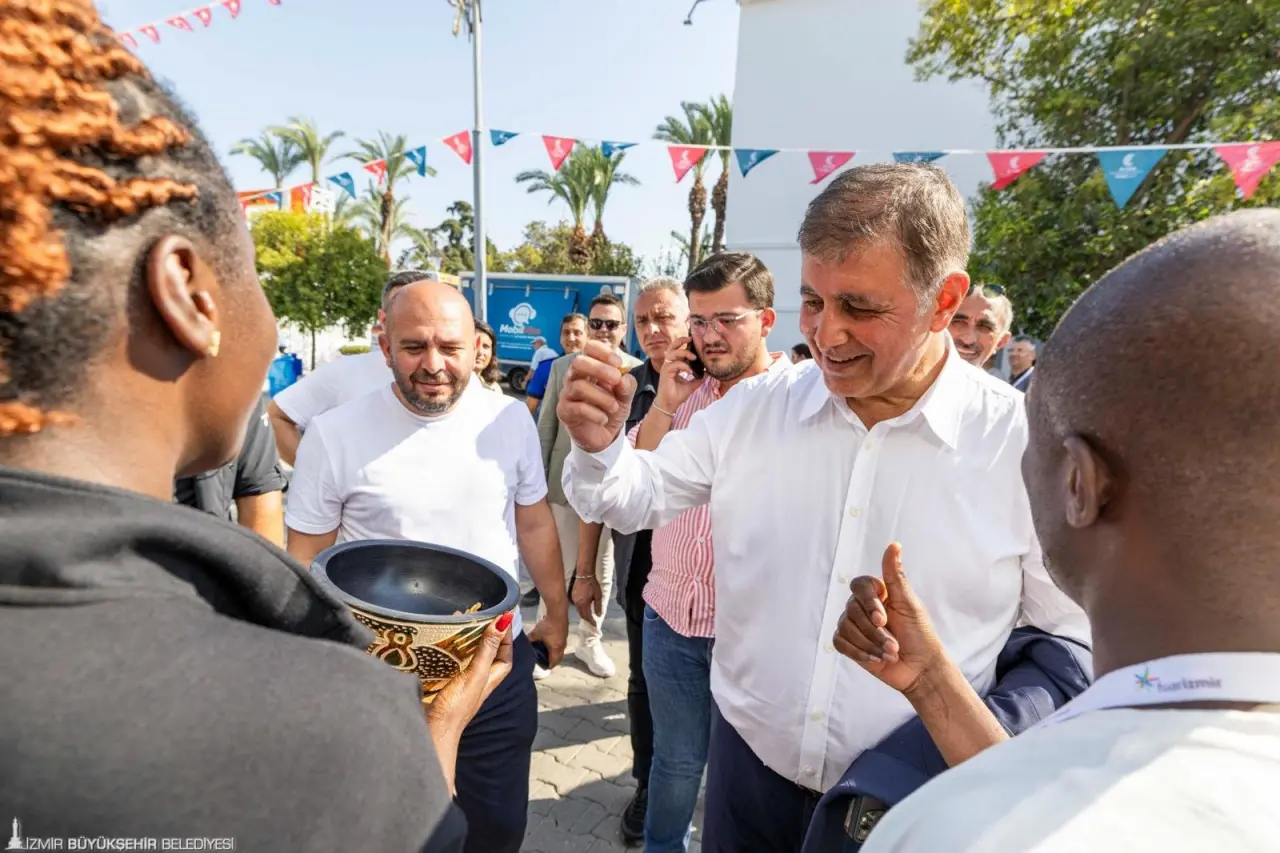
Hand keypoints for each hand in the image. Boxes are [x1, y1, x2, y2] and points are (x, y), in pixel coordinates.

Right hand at [425, 611, 514, 793]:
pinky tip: (441, 643)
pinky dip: (450, 651)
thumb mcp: (475, 675)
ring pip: (470, 657)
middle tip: (480, 616)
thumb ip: (487, 650)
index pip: (505, 654)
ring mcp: (461, 683)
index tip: (502, 617)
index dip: (506, 636)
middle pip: (489, 654)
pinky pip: (452, 662)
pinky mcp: (445, 683)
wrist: (433, 731)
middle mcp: (478, 680)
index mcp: (491, 679)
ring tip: (461, 623)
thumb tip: (503, 622)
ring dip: (467, 641)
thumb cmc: (457, 707)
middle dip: (487, 635)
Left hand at [527, 606, 568, 668]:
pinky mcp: (565, 634)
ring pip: (561, 651)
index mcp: (556, 649)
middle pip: (558, 658)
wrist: (558, 613)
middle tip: (545, 661)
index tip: (543, 667)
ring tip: (547, 652)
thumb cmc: (547, 626)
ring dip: (555, 653)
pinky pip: (561, 644)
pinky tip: (551, 642)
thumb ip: (530, 640)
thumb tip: (525, 643)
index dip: (548, 666)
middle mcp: (562, 646)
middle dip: (552, 661)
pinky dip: (557, 646)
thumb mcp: (535, 634)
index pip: (553, 663)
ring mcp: (565, 640)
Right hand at [557, 340, 636, 452]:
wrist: (604, 435)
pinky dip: (595, 413)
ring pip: (579, 386)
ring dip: (602, 397)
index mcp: (590, 368)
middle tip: (616, 379)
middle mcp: (575, 378)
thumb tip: (623, 378)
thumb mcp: (625, 397)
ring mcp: (567, 394)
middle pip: (578, 363)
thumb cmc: (611, 409)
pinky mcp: (564, 411)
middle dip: (599, 369)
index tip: (618, 363)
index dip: (603, 352)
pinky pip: (577, 408)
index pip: (589, 349)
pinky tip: (604, 419)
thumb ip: (627, 386)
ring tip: (614, 407)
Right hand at [571, 571, 601, 623]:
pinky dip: (581, 609)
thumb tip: (598, 615)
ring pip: (579, 610)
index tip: (595, 625)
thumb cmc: (593, 585)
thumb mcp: (598, 596)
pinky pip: (577, 606)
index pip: (587, 616)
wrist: (584, 575)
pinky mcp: (573, 596)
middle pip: (582, 615)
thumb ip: (598, 606)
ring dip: (584, 614)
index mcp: (583, 604)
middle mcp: (577, 603)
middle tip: (592, 622)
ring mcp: (574, 600)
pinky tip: (585, 608)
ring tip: (589, 616)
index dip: (591, 621)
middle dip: (587, 619)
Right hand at [654, 336, 702, 413]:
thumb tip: (708, 372)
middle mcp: (669, 365)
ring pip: (672, 354)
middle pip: (671, 347)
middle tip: (690, 339)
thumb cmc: (678, 395)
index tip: (692, 340)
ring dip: (684, 353)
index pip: (676, 350)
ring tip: (693, 358)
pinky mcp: (665, 374)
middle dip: (680, 341)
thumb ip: (699, 377)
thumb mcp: (692, 385)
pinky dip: (683, 366)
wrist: (670, 405)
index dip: (683, 343)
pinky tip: (690, 372)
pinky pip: (674, 365)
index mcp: (674, 365)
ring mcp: (666, 369)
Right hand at [833, 542, 945, 694]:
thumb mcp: (909, 603)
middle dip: (874, 631)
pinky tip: (875, 658)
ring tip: (890, 652)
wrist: (920, 668)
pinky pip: (840, 642)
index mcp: (877, 592)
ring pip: (846, 628)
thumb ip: (896, 575)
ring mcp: (853, 624)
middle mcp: (862, 606)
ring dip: (870, 644)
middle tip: (894, 644)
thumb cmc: (919, 633)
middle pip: (852, 610)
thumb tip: (894, 544)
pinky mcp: (848, 643)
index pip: (859, 585)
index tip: (883, 618)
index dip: (869, 602)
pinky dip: (859, 652)